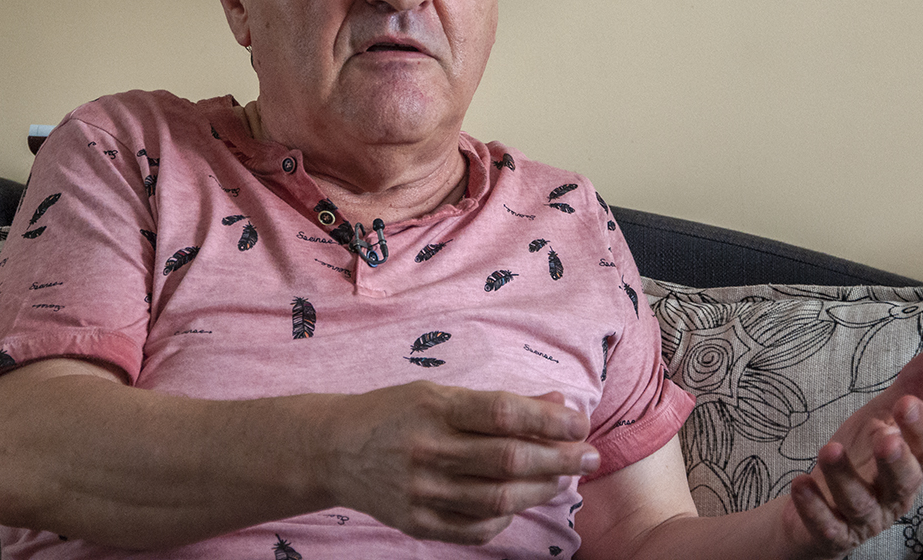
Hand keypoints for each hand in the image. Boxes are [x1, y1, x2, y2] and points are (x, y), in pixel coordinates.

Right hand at [320, 381, 598, 544]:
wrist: (333, 449)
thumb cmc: (394, 413)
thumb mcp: (440, 393)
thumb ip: (497, 403)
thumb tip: (558, 404)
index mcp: (434, 408)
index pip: (503, 414)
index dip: (549, 421)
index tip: (579, 423)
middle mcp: (427, 450)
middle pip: (508, 460)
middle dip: (559, 458)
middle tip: (589, 457)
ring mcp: (421, 491)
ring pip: (498, 499)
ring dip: (540, 489)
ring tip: (562, 478)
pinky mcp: (416, 522)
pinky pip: (474, 529)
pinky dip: (505, 519)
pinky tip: (519, 504)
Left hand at [782, 343, 922, 558]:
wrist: (817, 503)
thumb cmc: (860, 455)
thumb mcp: (881, 416)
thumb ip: (913, 387)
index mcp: (909, 462)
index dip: (919, 427)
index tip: (906, 402)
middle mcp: (892, 493)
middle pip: (902, 481)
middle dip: (895, 461)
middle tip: (885, 437)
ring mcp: (863, 516)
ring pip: (860, 502)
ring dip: (845, 477)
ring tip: (828, 449)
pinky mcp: (833, 532)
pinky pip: (826, 525)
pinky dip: (814, 507)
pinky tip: (799, 483)